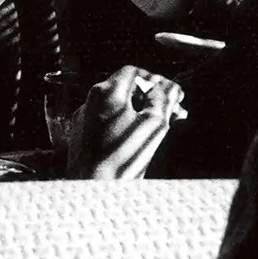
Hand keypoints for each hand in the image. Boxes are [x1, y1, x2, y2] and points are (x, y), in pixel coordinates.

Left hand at [65, 65, 185, 178]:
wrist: (91, 186)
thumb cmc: (124, 155)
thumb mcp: (154, 124)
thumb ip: (162, 100)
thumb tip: (167, 87)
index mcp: (106, 91)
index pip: (133, 72)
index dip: (156, 80)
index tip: (172, 93)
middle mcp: (90, 100)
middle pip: (125, 89)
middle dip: (151, 98)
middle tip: (174, 111)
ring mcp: (84, 117)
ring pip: (116, 107)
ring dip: (141, 112)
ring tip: (163, 125)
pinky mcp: (82, 134)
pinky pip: (106, 121)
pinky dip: (125, 123)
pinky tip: (140, 137)